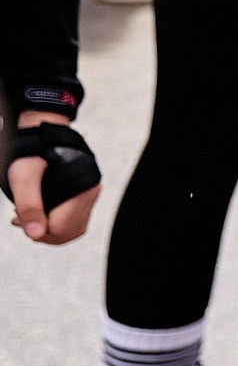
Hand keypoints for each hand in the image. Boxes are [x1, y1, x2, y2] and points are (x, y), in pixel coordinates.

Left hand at [10, 114, 98, 244]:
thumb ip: (29, 207)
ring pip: (74, 228)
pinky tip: (41, 211)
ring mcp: (91, 193)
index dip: (37, 231)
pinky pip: (77, 219)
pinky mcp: (87, 192)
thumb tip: (34, 234)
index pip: (61, 229)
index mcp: (79, 190)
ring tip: (29, 217)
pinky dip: (59, 222)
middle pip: (69, 232)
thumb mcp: (23, 178)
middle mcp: (90, 193)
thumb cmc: (31, 152)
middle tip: (20, 221)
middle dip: (43, 233)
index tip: (17, 219)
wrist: (44, 131)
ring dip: (51, 229)